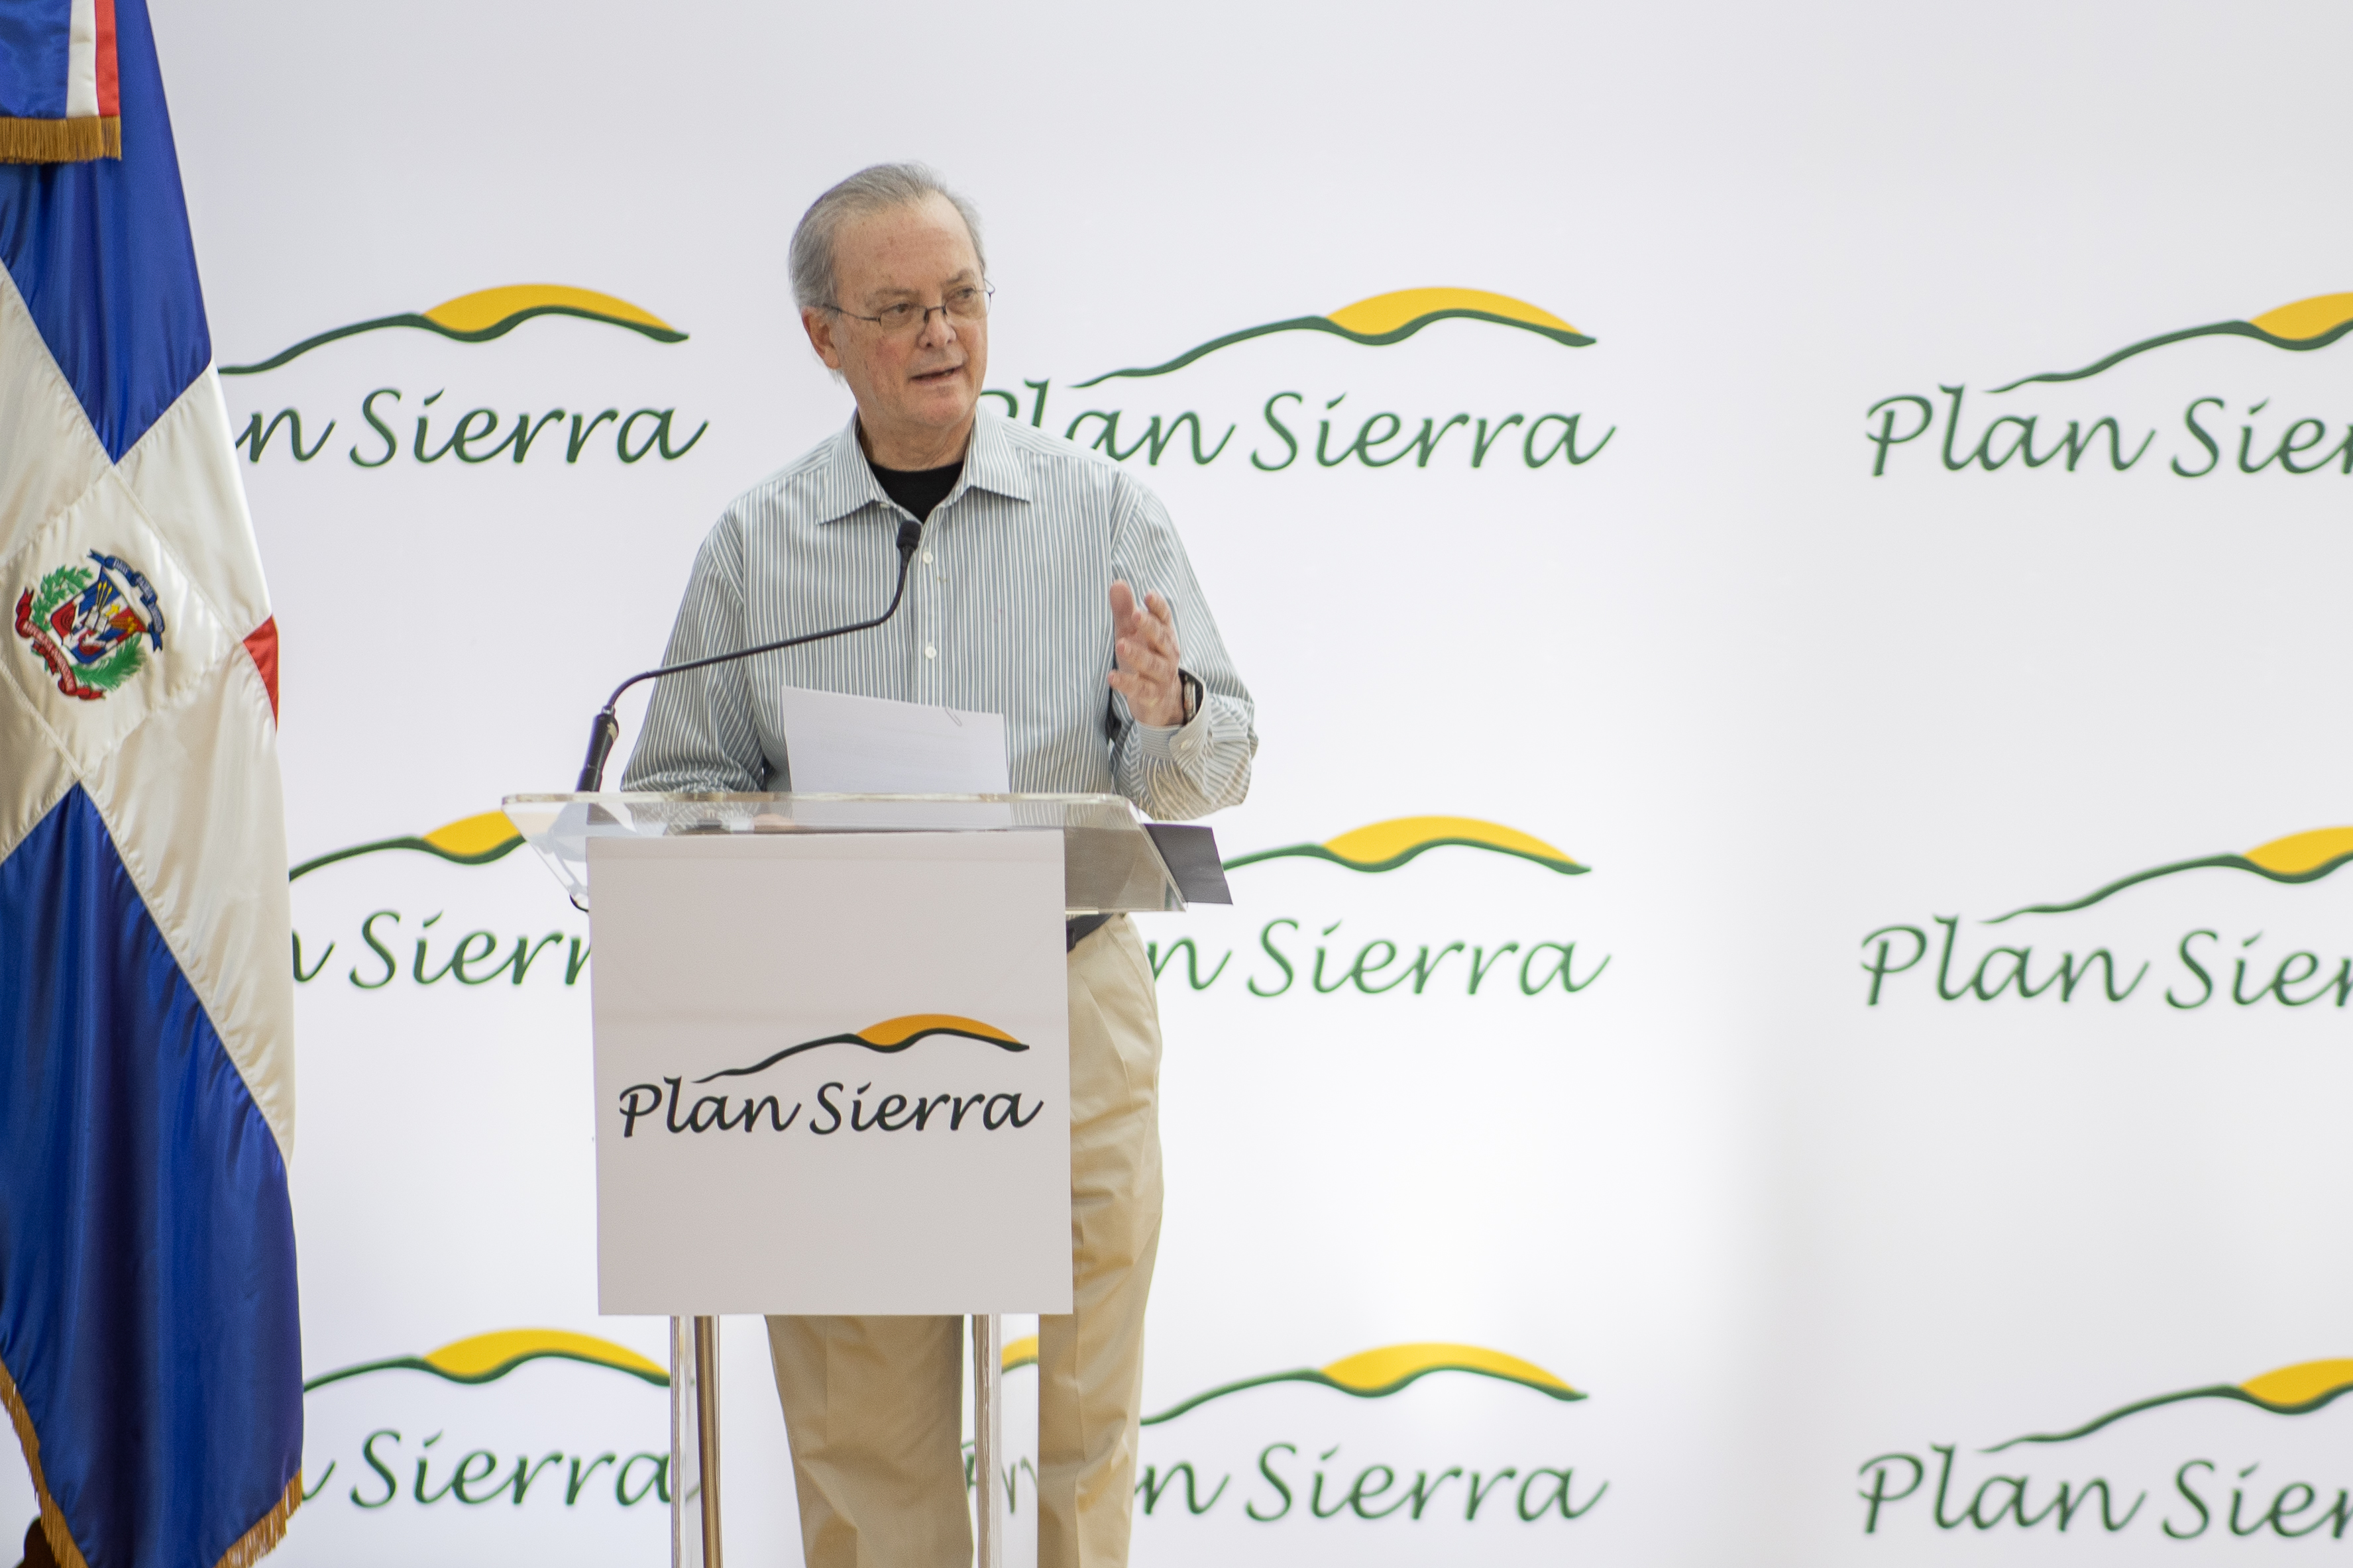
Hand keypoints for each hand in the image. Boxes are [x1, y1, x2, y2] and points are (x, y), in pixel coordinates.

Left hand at [1108, 580, 1185, 726]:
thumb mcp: (1132, 633)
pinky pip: (1141, 689)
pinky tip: (1111, 677)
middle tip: (1135, 614)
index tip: (1148, 595)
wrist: (1162, 700)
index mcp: (1164, 635)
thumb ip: (1125, 610)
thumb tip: (1117, 582)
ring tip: (1121, 644)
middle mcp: (1167, 654)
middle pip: (1161, 638)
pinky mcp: (1152, 696)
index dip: (1158, 607)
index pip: (1164, 618)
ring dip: (1138, 655)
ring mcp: (1162, 676)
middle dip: (1149, 626)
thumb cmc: (1145, 657)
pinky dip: (1127, 683)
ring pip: (1152, 664)